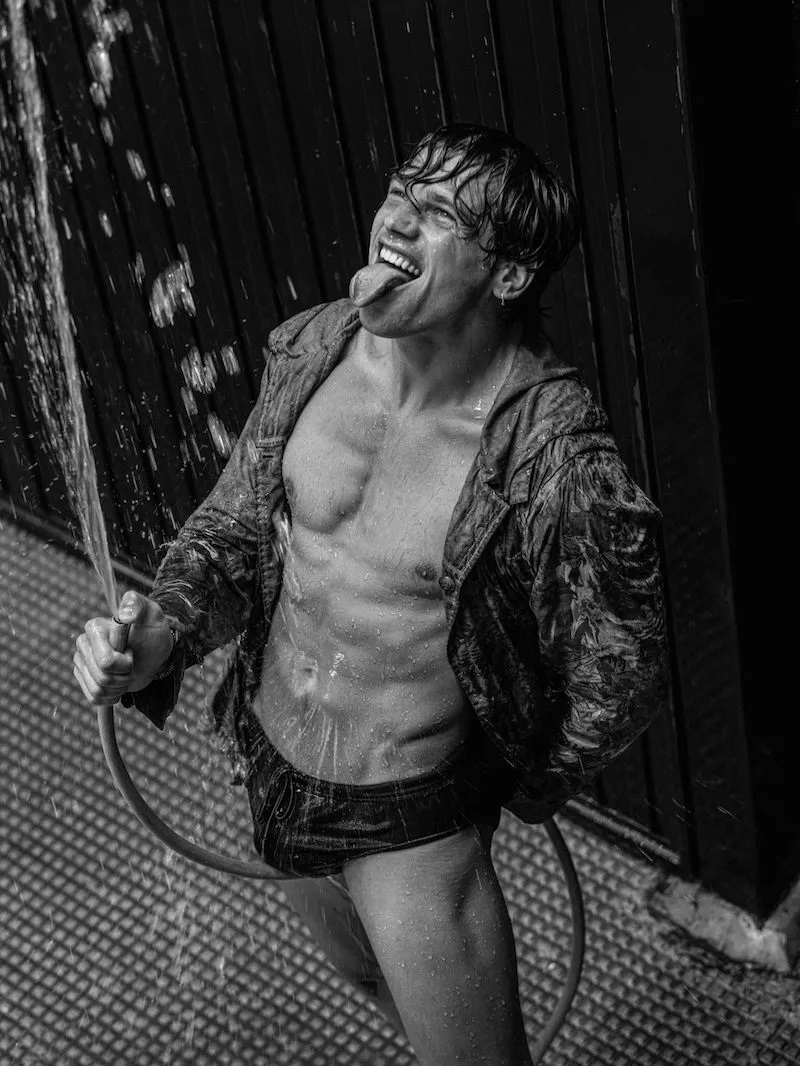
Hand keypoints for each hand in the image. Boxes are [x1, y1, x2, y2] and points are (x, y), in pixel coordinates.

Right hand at [73, 590, 174, 705]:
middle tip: (132, 664)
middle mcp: (83, 644)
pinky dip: (110, 696)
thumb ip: (137, 606)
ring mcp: (81, 661)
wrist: (154, 652)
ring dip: (119, 687)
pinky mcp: (83, 677)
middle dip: (124, 677)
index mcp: (94, 628)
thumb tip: (125, 615)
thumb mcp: (151, 614)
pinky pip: (93, 698)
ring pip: (98, 690)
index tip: (132, 651)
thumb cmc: (153, 631)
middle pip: (102, 678)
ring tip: (126, 674)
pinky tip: (118, 685)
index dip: (125, 663)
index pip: (106, 662)